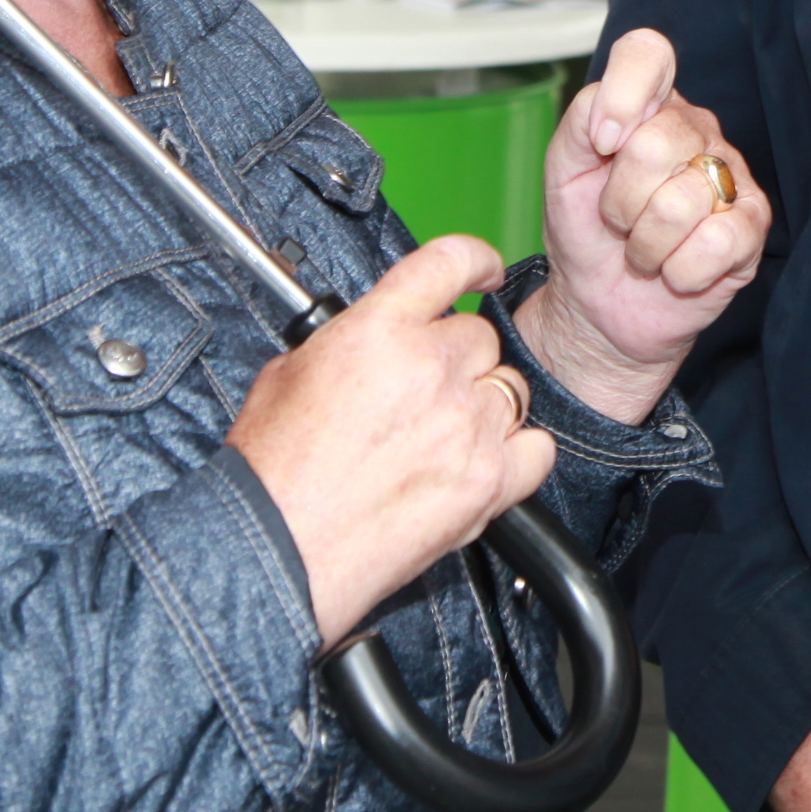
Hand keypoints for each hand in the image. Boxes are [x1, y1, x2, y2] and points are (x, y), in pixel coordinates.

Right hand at [231, 234, 554, 644]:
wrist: (279, 551)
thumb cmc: (274, 474)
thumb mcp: (287, 375)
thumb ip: (343, 341)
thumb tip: (368, 336)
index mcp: (380, 330)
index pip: (449, 262)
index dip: (475, 260)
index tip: (484, 271)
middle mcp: (431, 368)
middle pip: (480, 337)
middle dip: (456, 360)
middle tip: (424, 393)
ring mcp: (465, 425)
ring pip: (509, 388)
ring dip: (483, 406)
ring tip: (441, 437)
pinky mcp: (487, 482)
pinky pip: (537, 449)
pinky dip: (519, 454)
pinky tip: (484, 462)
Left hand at [517, 28, 769, 424]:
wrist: (600, 306)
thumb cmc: (585, 231)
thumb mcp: (563, 171)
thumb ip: (580, 121)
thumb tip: (616, 124)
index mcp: (652, 106)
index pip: (648, 54)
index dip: (625, 92)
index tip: (603, 143)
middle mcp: (698, 131)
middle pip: (657, 142)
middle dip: (620, 201)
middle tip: (618, 221)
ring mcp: (731, 178)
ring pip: (685, 200)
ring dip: (646, 244)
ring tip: (644, 250)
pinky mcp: (751, 230)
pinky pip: (717, 242)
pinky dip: (680, 271)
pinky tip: (675, 270)